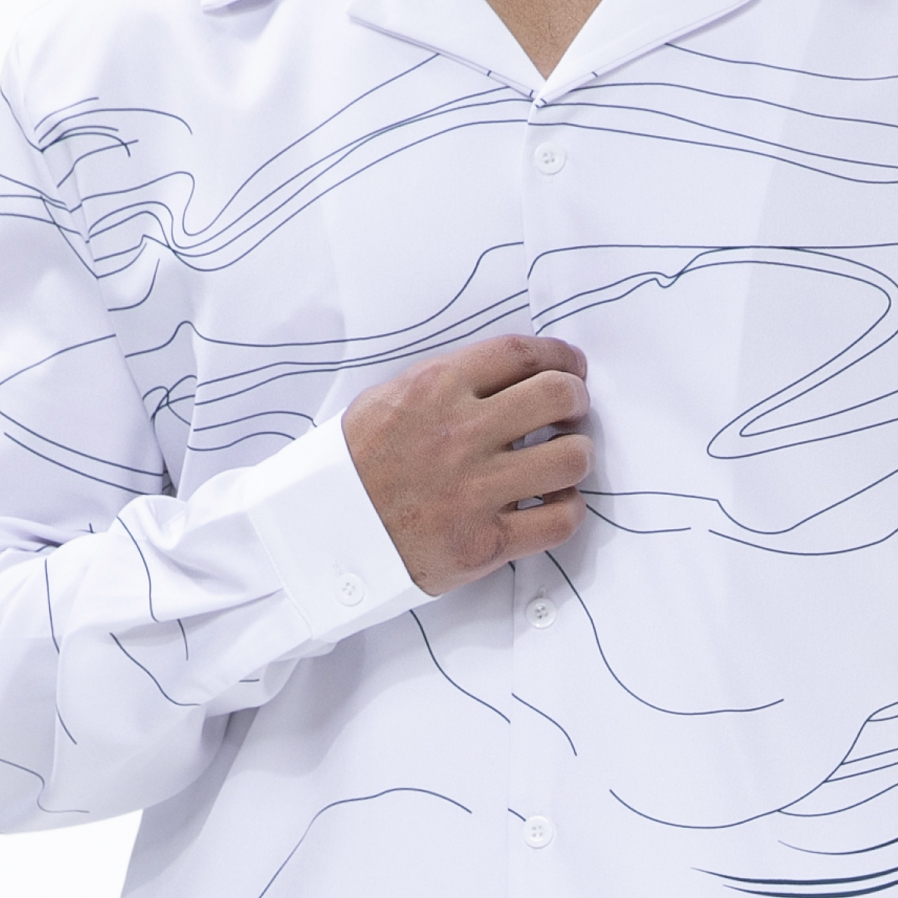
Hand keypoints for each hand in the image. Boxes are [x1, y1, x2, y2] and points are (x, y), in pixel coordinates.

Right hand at [344, 331, 591, 593]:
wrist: (320, 534)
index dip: (562, 356)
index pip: (522, 355)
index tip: (571, 367)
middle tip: (571, 412)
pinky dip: (567, 509)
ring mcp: (474, 491)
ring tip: (562, 459)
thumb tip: (511, 377)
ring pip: (570, 459)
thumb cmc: (355, 466)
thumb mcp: (388, 399)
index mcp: (435, 388)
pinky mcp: (483, 543)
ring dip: (577, 455)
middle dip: (577, 400)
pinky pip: (559, 521)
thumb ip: (448, 382)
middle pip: (558, 396)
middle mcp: (460, 434)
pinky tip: (552, 504)